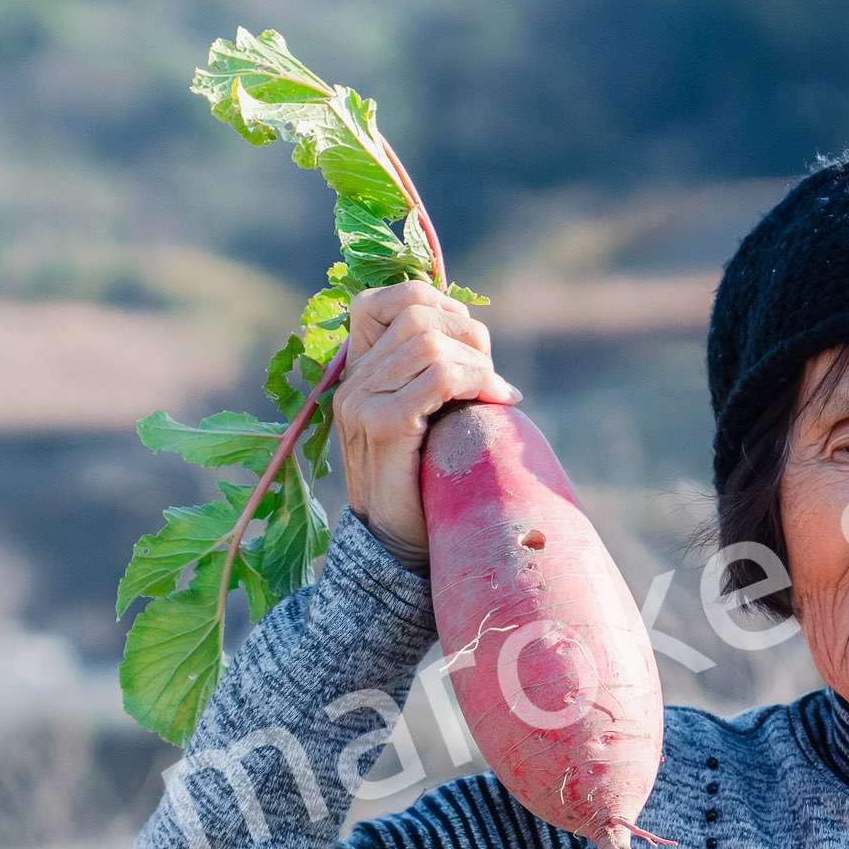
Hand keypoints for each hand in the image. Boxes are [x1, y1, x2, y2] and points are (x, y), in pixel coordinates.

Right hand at [333, 280, 517, 563]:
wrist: (396, 547)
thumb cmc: (420, 481)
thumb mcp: (423, 415)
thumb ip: (430, 372)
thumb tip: (472, 330)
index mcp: (356, 373)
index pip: (383, 300)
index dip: (435, 302)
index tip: (470, 341)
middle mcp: (351, 383)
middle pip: (417, 315)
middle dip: (468, 335)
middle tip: (491, 375)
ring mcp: (361, 403)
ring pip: (431, 343)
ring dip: (478, 363)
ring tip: (495, 393)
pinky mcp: (383, 425)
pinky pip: (439, 377)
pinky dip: (478, 382)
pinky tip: (497, 402)